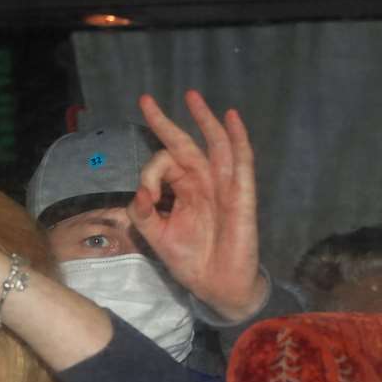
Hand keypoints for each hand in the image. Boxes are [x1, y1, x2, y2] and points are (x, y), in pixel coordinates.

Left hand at [129, 90, 267, 322]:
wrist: (216, 285)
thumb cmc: (190, 260)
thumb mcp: (158, 236)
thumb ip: (145, 213)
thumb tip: (140, 192)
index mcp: (182, 190)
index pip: (163, 165)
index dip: (150, 173)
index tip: (147, 194)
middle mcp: (202, 182)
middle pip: (184, 144)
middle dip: (165, 121)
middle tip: (145, 99)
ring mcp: (223, 185)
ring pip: (214, 144)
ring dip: (204, 119)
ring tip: (191, 96)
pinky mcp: (241, 194)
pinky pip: (241, 161)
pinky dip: (238, 139)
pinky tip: (231, 118)